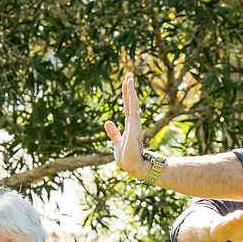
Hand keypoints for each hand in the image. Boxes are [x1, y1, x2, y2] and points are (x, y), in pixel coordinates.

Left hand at [100, 61, 145, 176]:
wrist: (133, 167)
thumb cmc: (126, 157)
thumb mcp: (117, 143)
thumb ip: (113, 132)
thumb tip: (107, 122)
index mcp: (129, 125)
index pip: (127, 106)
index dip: (126, 94)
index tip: (126, 82)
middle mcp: (133, 123)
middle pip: (131, 102)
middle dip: (129, 89)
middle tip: (129, 74)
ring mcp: (135, 125)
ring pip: (132, 104)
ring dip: (130, 91)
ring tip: (129, 78)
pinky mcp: (134, 128)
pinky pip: (133, 111)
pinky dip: (132, 101)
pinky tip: (131, 92)